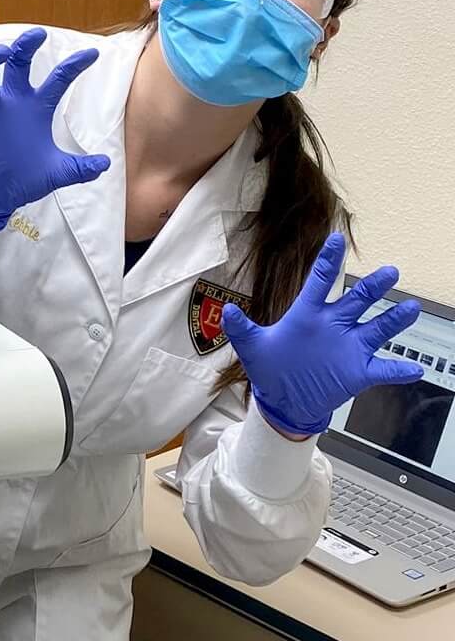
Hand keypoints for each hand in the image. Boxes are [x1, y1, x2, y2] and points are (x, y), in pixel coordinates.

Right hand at [0, 28, 109, 230]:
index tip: (92, 55)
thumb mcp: (57, 172)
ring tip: (2, 51)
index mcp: (37, 109)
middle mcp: (13, 103)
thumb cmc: (24, 180)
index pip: (58, 79)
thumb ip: (80, 168)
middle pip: (19, 64)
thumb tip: (105, 164)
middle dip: (27, 46)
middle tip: (37, 35)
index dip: (74, 65)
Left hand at [223, 233, 422, 437]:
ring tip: (409, 308)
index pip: (320, 282)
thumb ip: (240, 329)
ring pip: (377, 328)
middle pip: (357, 300)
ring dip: (394, 319)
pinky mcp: (359, 371)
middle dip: (373, 286)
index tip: (337, 240)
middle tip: (389, 272)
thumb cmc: (270, 368)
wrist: (285, 400)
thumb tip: (225, 311)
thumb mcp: (252, 348)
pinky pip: (384, 369)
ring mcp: (349, 347)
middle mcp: (334, 326)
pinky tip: (414, 369)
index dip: (328, 261)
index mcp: (307, 315)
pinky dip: (399, 370)